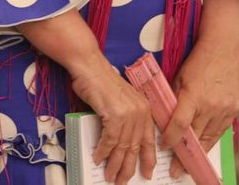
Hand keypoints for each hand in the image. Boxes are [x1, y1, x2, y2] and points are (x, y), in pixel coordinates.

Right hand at [71, 61, 156, 184]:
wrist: (90, 66)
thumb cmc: (101, 82)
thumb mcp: (122, 101)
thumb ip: (126, 119)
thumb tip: (120, 143)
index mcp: (144, 109)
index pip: (149, 140)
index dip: (147, 159)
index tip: (146, 173)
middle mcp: (140, 112)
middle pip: (135, 148)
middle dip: (128, 168)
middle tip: (122, 181)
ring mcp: (128, 113)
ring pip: (123, 147)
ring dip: (114, 164)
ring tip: (110, 176)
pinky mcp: (115, 114)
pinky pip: (110, 140)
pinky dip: (103, 151)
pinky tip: (98, 158)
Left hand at [166, 43, 238, 178]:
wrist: (223, 50)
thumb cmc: (198, 62)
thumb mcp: (178, 78)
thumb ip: (172, 100)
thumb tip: (163, 120)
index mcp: (193, 95)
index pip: (180, 124)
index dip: (171, 139)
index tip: (164, 147)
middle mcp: (210, 105)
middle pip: (195, 137)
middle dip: (184, 155)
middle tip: (176, 170)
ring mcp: (224, 109)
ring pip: (209, 138)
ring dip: (198, 152)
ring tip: (189, 165)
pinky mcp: (234, 110)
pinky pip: (220, 132)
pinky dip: (210, 140)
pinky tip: (203, 148)